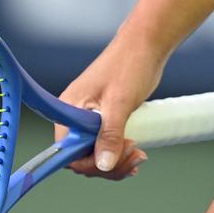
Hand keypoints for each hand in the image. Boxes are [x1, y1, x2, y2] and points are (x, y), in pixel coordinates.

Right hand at [54, 33, 165, 180]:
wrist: (145, 46)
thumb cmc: (129, 65)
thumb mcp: (119, 103)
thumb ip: (110, 135)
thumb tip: (104, 165)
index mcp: (69, 110)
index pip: (68, 152)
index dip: (90, 163)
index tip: (113, 161)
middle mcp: (75, 116)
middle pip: (82, 156)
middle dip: (108, 164)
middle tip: (134, 156)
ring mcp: (89, 118)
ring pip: (95, 153)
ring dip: (116, 161)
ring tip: (138, 155)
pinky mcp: (104, 118)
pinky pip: (105, 144)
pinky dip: (119, 153)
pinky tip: (134, 154)